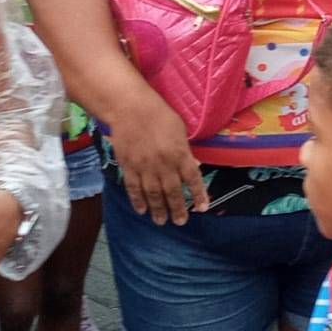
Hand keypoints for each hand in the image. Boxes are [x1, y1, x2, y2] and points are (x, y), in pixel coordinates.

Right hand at [108, 90, 207, 225]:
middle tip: (180, 221)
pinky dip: (138, 201)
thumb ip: (185, 150)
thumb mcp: (180, 129)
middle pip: (173, 192)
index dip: (199, 195)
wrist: (130, 109)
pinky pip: (134, 189)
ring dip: (158, 210)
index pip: (193, 179)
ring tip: (161, 221)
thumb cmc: (159, 114)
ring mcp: (144, 167)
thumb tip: (191, 165)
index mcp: (179, 153)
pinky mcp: (128, 167)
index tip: (203, 208)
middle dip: (178, 209)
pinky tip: (142, 210)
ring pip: (153, 194)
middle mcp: (164, 164)